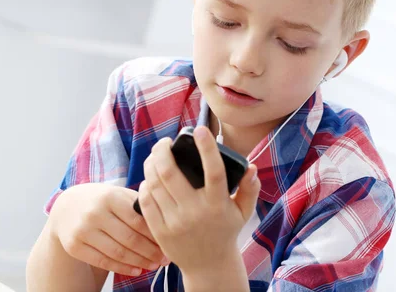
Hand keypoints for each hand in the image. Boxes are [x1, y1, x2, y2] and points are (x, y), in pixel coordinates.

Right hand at [49, 183, 168, 276]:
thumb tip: (165, 222)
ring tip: (154, 265)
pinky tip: (136, 270)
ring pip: (117, 252)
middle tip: (165, 259)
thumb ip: (139, 204)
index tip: (168, 243)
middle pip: (129, 239)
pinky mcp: (74, 246)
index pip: (138, 221)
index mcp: (111, 197)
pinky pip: (102, 261)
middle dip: (150, 252)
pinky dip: (122, 268)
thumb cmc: (103, 200)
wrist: (68, 205)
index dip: (155, 235)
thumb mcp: (119, 195)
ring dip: (139, 262)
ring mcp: (83, 231)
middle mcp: (95, 213)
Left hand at [138, 126, 260, 276]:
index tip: (201, 129)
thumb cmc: (226, 231)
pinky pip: (146, 201)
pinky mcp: (160, 231)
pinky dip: (145, 185)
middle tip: (165, 142)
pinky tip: (150, 178)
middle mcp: (195, 212)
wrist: (209, 266)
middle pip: (170, 173)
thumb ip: (249, 188)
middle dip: (163, 150)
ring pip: (154, 184)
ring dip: (151, 164)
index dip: (207, 148)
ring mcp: (175, 222)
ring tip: (156, 156)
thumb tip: (250, 166)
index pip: (214, 171)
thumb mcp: (243, 211)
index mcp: (218, 204)